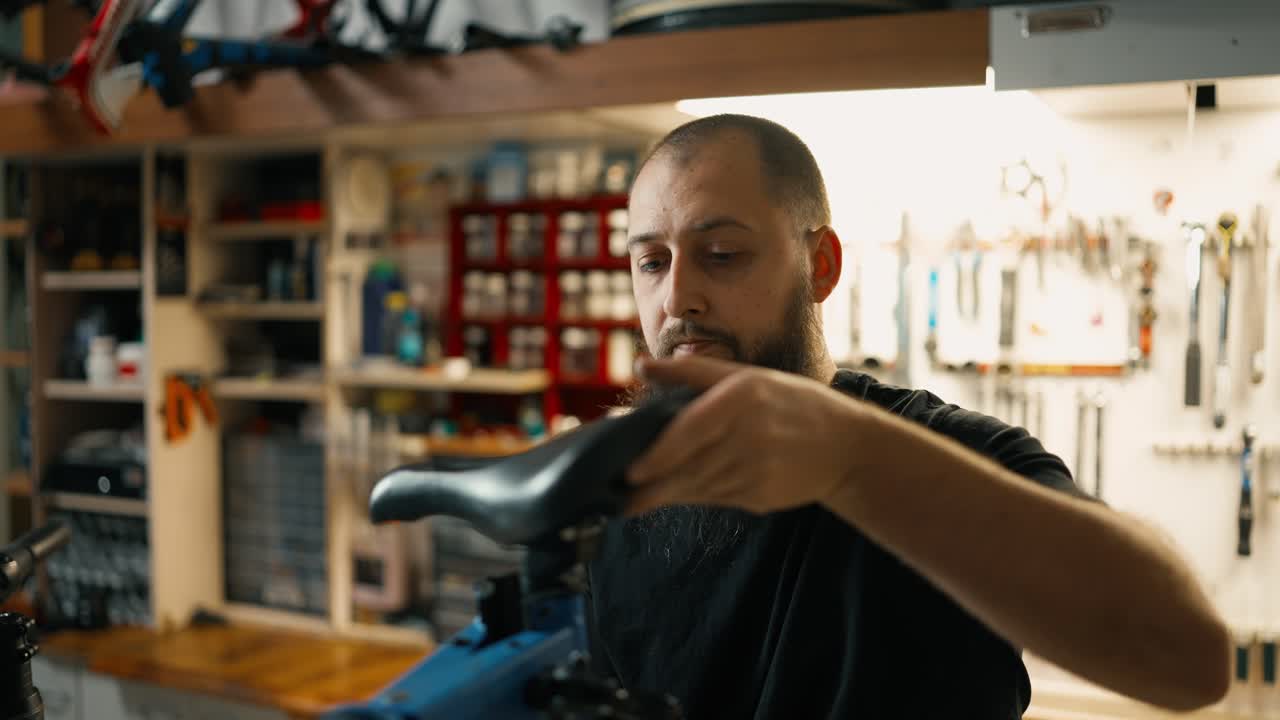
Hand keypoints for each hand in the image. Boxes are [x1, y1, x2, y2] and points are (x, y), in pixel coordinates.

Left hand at [625, 356, 866, 515]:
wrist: (846, 446)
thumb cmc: (788, 402)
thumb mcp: (745, 377)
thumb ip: (691, 373)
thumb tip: (640, 366)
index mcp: (744, 397)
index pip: (692, 430)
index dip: (660, 454)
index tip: (630, 469)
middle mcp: (752, 435)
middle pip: (689, 466)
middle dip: (650, 485)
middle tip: (616, 494)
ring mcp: (758, 471)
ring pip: (698, 488)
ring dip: (663, 495)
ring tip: (630, 501)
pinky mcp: (761, 498)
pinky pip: (715, 499)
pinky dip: (690, 498)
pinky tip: (669, 496)